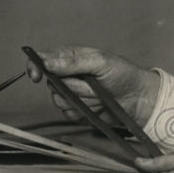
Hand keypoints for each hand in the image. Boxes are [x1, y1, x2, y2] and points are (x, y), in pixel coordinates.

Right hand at [25, 45, 160, 127]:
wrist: (139, 99)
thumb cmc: (123, 74)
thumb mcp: (100, 62)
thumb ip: (73, 62)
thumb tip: (46, 62)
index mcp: (71, 58)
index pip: (42, 60)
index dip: (35, 66)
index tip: (36, 75)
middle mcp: (67, 75)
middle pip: (51, 84)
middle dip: (72, 86)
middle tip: (92, 83)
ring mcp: (71, 94)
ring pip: (59, 101)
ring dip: (81, 99)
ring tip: (99, 94)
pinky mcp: (77, 110)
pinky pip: (69, 115)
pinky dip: (83, 112)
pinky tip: (97, 107)